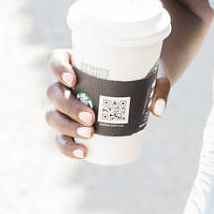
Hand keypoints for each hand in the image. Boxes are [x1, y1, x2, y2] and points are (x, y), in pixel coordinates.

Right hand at [44, 48, 168, 159]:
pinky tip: (82, 153)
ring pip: (53, 116)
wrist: (143, 90)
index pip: (56, 60)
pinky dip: (68, 147)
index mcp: (77, 62)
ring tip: (89, 135)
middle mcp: (66, 84)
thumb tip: (158, 110)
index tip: (74, 80)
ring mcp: (67, 105)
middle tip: (91, 118)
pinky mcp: (72, 125)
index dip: (58, 69)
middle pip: (54, 92)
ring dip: (67, 128)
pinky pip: (62, 138)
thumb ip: (160, 87)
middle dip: (69, 107)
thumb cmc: (143, 75)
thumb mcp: (152, 75)